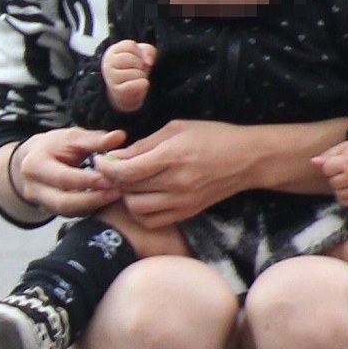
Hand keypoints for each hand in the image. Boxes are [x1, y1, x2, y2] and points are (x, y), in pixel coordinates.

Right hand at [11, 127, 126, 216]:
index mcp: (35, 165)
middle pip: (64, 202)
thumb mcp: (71, 137)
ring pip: (69, 212)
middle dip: (92, 199)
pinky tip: (107, 201)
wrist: (31, 161)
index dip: (88, 180)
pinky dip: (91, 208)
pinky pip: (72, 215)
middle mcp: (34, 188)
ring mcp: (42, 203)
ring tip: (116, 196)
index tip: (111, 178)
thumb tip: (119, 136)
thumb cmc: (53, 146)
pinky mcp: (53, 211)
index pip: (63, 177)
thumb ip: (94, 139)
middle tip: (117, 192)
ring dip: (94, 206)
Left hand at [93, 119, 254, 226]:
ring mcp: (183, 202)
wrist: (247, 159)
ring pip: (136, 208)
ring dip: (126, 196)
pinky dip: (140, 211)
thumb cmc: (213, 136)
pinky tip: (143, 196)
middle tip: (114, 168)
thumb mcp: (177, 128)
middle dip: (114, 179)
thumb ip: (144, 144)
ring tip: (130, 183)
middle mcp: (177, 183)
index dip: (106, 167)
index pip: (127, 170)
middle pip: (129, 189)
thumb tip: (116, 157)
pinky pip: (152, 220)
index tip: (100, 160)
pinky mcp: (187, 213)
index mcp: (173, 156)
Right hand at [101, 40, 156, 112]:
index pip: (130, 45)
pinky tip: (137, 86)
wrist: (127, 94)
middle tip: (136, 70)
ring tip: (136, 79)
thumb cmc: (135, 70)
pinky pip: (138, 84)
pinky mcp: (118, 90)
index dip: (139, 53)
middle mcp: (108, 63)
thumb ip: (148, 51)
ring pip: (136, 72)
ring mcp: (111, 77)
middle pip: (132, 59)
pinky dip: (143, 85)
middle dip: (140, 65)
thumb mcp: (142, 55)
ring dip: (141, 76)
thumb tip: (148, 63)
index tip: (137, 59)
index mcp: (113, 51)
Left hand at [311, 140, 347, 205]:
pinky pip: (346, 202)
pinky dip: (345, 196)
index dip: (331, 165)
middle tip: (347, 170)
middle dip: (336, 176)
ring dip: (340, 187)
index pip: (327, 169)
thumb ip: (327, 156)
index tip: (341, 161)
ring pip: (338, 193)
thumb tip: (312, 162)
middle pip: (332, 182)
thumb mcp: (343, 148)